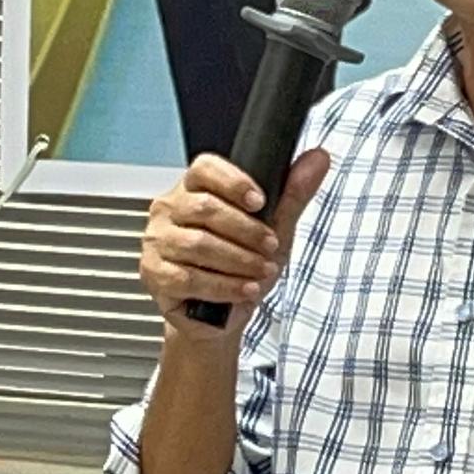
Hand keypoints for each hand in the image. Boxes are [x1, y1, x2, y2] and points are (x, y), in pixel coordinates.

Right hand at [141, 148, 328, 339]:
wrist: (223, 315)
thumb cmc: (243, 266)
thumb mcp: (275, 228)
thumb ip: (293, 194)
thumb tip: (318, 158)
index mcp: (194, 189)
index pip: (205, 168)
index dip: (234, 182)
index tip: (260, 201)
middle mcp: (169, 210)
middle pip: (206, 207)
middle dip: (247, 231)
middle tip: (270, 246)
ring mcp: (158, 242)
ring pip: (199, 244)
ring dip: (239, 260)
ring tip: (261, 271)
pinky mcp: (155, 274)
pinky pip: (189, 277)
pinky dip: (223, 285)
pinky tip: (243, 288)